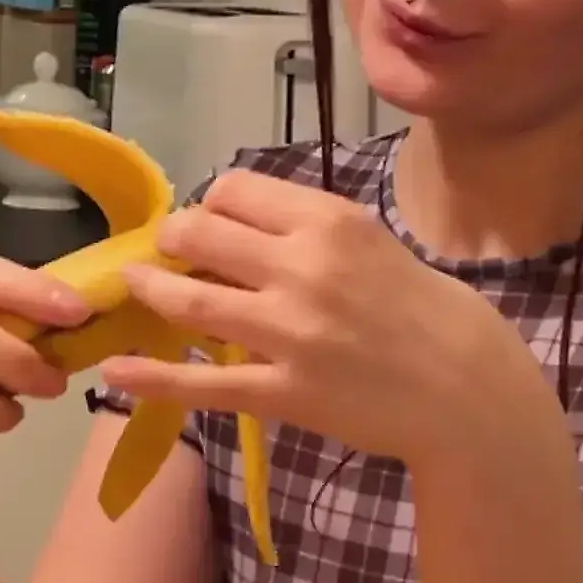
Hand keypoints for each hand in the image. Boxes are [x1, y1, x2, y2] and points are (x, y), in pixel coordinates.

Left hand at [102, 172, 549, 470]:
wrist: (465, 388)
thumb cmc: (421, 309)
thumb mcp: (371, 240)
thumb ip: (307, 227)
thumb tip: (235, 219)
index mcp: (328, 222)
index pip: (234, 190)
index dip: (211, 205)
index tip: (209, 223)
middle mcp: (303, 269)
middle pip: (200, 234)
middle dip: (171, 241)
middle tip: (165, 252)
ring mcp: (290, 333)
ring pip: (191, 303)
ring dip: (150, 291)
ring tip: (132, 286)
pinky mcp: (284, 392)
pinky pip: (204, 382)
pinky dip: (153, 376)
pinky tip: (117, 370)